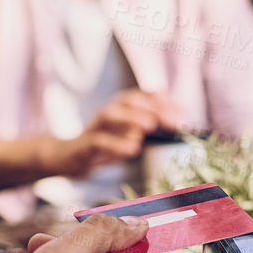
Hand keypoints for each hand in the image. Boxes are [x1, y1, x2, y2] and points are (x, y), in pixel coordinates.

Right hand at [48, 91, 181, 177]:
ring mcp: (95, 126)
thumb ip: (148, 129)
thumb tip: (176, 125)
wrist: (69, 157)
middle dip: (154, 109)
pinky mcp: (85, 144)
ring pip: (112, 115)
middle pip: (131, 101)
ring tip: (150, 126)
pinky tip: (132, 150)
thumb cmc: (105, 145)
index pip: (145, 95)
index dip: (165, 102)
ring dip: (132, 118)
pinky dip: (116, 144)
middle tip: (174, 123)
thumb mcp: (129, 135)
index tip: (182, 115)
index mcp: (122, 106)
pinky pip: (100, 141)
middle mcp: (109, 111)